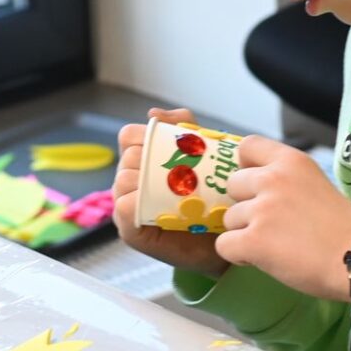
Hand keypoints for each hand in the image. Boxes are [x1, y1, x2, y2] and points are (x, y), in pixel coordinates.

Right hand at [111, 108, 230, 277]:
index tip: (169, 141)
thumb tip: (154, 113)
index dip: (143, 134)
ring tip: (175, 187)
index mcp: (141, 162)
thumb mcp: (204, 155)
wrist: (228, 238)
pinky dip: (137, 204)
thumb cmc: (214, 199)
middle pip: (127, 158)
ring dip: (146, 180)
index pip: (129, 136)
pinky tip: (157, 205)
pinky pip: (124, 209)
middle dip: (151, 158)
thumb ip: (185, 128)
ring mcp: (127, 207)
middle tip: (180, 169)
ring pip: (123, 181)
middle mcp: (129, 182)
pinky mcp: (131, 231)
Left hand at [218, 134, 350, 300]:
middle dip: (245, 204)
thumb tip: (259, 190)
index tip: (255, 185)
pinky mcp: (253, 240)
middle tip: (270, 223)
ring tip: (275, 245)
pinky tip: (262, 259)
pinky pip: (224, 245)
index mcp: (291, 162)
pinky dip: (238, 256)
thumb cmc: (345, 229)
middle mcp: (273, 179)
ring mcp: (261, 210)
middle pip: (232, 184)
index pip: (247, 146)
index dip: (245, 166)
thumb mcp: (317, 185)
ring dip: (244, 232)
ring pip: (228, 218)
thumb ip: (288, 181)